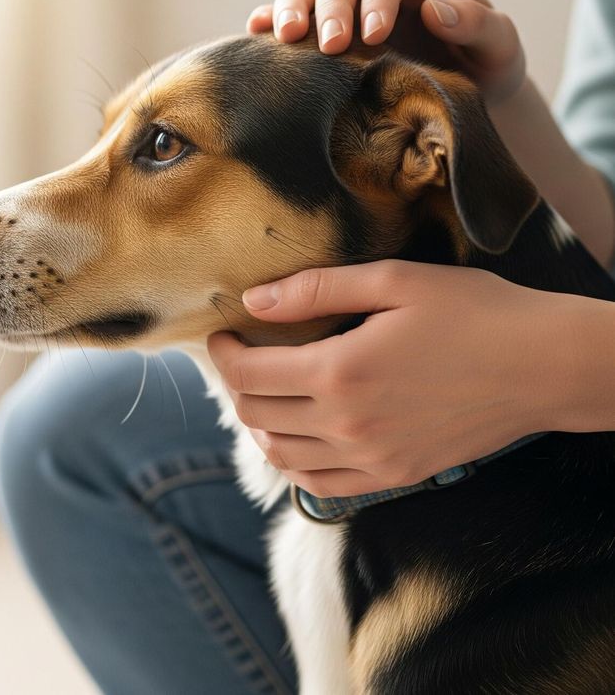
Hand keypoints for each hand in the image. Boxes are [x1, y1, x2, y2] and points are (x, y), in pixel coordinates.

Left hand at [207, 260, 611, 497]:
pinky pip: (318, 486)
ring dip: (259, 422)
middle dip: (236, 383)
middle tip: (242, 357)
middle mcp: (346, 425)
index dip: (224, 353)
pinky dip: (293, 462)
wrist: (544, 367)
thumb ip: (315, 290)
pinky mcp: (393, 476)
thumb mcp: (393, 282)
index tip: (223, 334)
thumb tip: (255, 301)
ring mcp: (370, 458)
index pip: (248, 374)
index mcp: (339, 372)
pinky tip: (297, 435)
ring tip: (265, 392)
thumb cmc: (475, 313)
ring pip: (279, 454)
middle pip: (256, 414)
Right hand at [246, 0, 525, 104]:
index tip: (375, 35)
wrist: (456, 102)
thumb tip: (437, 9)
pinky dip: (268, 20)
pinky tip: (256, 35)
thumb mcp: (501, 49)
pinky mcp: (320, 30)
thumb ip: (481, 25)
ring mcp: (345, 4)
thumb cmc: (484, 71)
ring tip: (286, 38)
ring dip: (292, 7)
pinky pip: (286, 15)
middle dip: (331, 6)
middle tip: (330, 45)